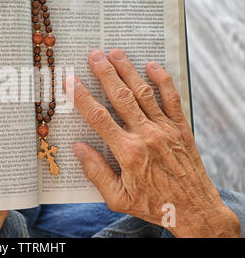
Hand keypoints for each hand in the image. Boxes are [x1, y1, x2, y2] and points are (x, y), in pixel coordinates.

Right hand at [65, 49, 239, 237]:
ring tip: (115, 53)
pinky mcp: (180, 128)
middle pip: (120, 97)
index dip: (82, 97)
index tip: (71, 81)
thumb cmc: (153, 205)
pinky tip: (152, 66)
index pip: (98, 118)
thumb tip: (79, 148)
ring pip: (143, 92)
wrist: (193, 210)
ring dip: (128, 71)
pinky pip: (171, 98)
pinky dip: (162, 80)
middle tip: (94, 56)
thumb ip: (96, 172)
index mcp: (127, 152)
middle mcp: (146, 135)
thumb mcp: (117, 198)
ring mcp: (165, 129)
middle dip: (105, 74)